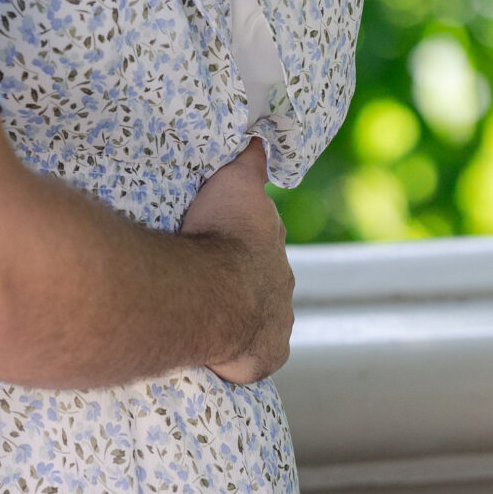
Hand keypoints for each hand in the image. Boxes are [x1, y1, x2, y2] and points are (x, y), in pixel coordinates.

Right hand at [180, 140, 293, 383]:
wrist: (217, 294)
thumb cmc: (222, 235)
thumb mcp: (234, 182)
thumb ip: (250, 161)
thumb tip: (261, 139)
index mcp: (273, 242)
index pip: (263, 238)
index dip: (243, 237)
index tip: (222, 238)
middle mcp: (283, 282)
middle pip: (264, 278)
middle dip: (244, 278)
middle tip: (209, 277)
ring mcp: (279, 321)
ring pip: (263, 316)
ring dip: (243, 314)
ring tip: (209, 313)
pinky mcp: (270, 354)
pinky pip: (258, 352)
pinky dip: (243, 350)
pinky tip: (221, 349)